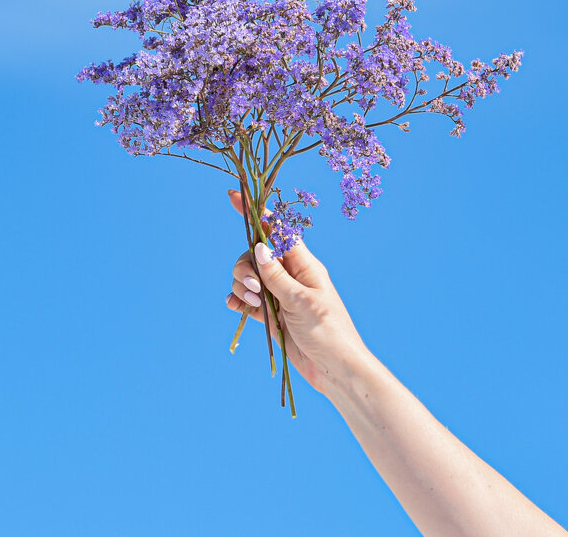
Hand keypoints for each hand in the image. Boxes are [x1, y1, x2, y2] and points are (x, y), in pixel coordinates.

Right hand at [223, 189, 368, 394]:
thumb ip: (277, 276)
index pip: (276, 231)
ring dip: (242, 287)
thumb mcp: (302, 302)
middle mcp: (290, 276)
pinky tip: (237, 308)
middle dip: (245, 268)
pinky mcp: (271, 314)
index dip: (255, 213)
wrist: (335, 370)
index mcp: (304, 265)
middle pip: (254, 255)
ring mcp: (279, 295)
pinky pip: (246, 300)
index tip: (232, 196)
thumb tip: (259, 249)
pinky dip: (238, 301)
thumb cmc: (329, 333)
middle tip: (255, 290)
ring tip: (254, 305)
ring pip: (247, 277)